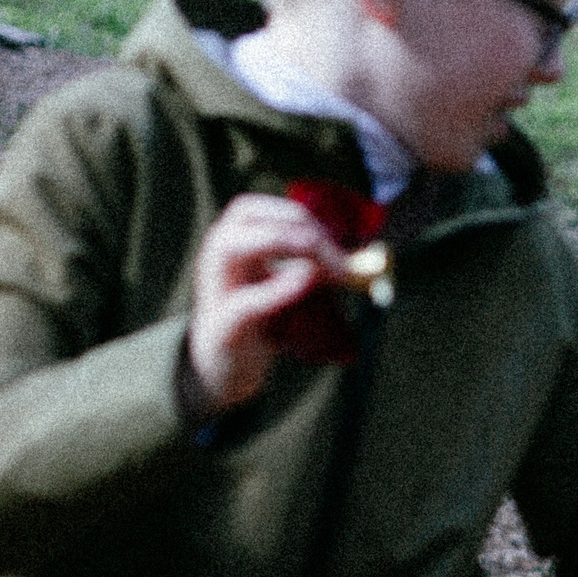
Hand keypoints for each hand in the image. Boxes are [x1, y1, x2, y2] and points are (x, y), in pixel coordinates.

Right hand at [183, 194, 356, 416]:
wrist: (225, 369)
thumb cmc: (260, 321)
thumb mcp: (285, 286)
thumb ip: (313, 268)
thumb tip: (360, 258)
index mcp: (233, 243)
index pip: (257, 208)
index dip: (298, 214)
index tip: (335, 237)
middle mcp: (217, 258)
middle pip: (246, 216)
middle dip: (296, 227)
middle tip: (338, 256)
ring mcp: (217, 290)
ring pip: (232, 247)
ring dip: (280, 241)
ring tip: (318, 258)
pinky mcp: (225, 326)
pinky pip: (245, 303)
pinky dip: (276, 290)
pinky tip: (303, 280)